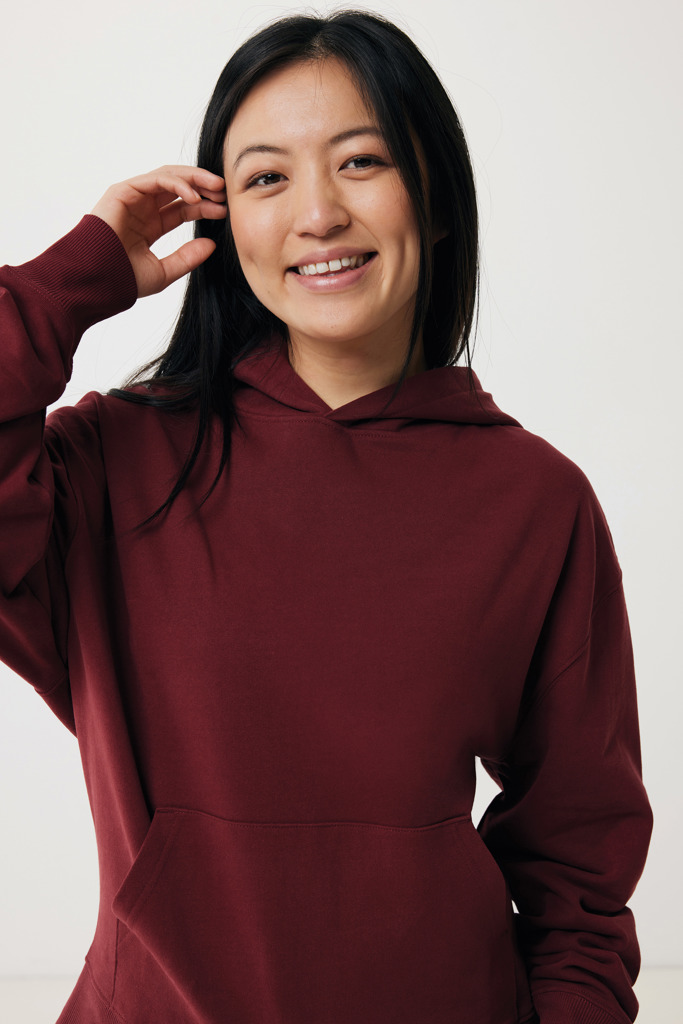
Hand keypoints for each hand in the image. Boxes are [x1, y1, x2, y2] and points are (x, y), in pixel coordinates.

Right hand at [90, 166, 226, 296]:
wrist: (97, 279)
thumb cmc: (123, 279)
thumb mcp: (164, 271)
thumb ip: (187, 258)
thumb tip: (212, 244)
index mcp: (151, 225)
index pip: (183, 208)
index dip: (205, 207)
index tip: (225, 211)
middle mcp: (143, 208)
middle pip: (179, 188)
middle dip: (204, 188)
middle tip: (225, 193)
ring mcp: (133, 197)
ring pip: (169, 177)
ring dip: (195, 179)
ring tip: (216, 188)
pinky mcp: (124, 191)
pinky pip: (156, 179)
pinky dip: (177, 184)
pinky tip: (194, 196)